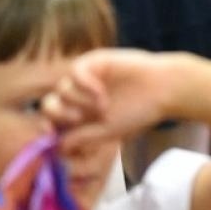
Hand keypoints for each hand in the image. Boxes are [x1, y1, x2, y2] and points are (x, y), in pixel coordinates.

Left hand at [44, 48, 182, 151]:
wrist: (162, 90)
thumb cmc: (139, 112)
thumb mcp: (108, 132)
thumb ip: (82, 138)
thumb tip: (57, 147)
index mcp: (80, 114)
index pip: (52, 121)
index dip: (48, 128)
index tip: (52, 136)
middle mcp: (79, 95)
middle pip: (49, 104)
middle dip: (60, 115)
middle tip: (78, 119)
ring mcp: (85, 77)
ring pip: (62, 89)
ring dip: (79, 101)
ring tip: (104, 106)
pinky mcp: (94, 62)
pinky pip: (75, 72)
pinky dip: (85, 85)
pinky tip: (101, 93)